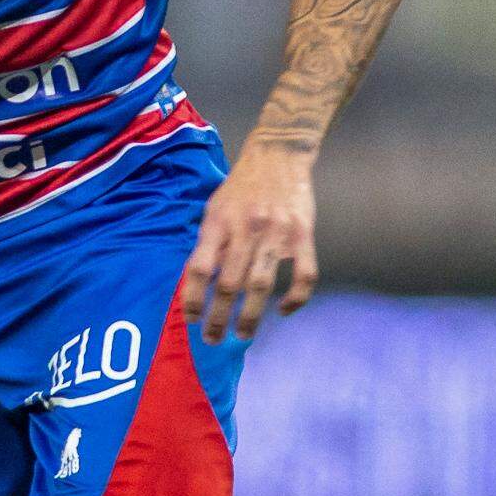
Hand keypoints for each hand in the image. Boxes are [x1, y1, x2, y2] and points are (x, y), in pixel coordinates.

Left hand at [180, 142, 317, 341]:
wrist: (278, 155)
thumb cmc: (240, 187)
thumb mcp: (214, 208)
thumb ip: (209, 243)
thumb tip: (198, 283)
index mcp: (219, 223)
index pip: (200, 269)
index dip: (193, 299)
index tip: (191, 321)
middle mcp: (246, 229)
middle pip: (229, 284)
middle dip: (218, 317)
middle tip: (212, 339)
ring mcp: (277, 233)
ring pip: (261, 286)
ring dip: (251, 317)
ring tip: (242, 335)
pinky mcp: (303, 235)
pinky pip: (304, 275)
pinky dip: (295, 299)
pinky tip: (284, 310)